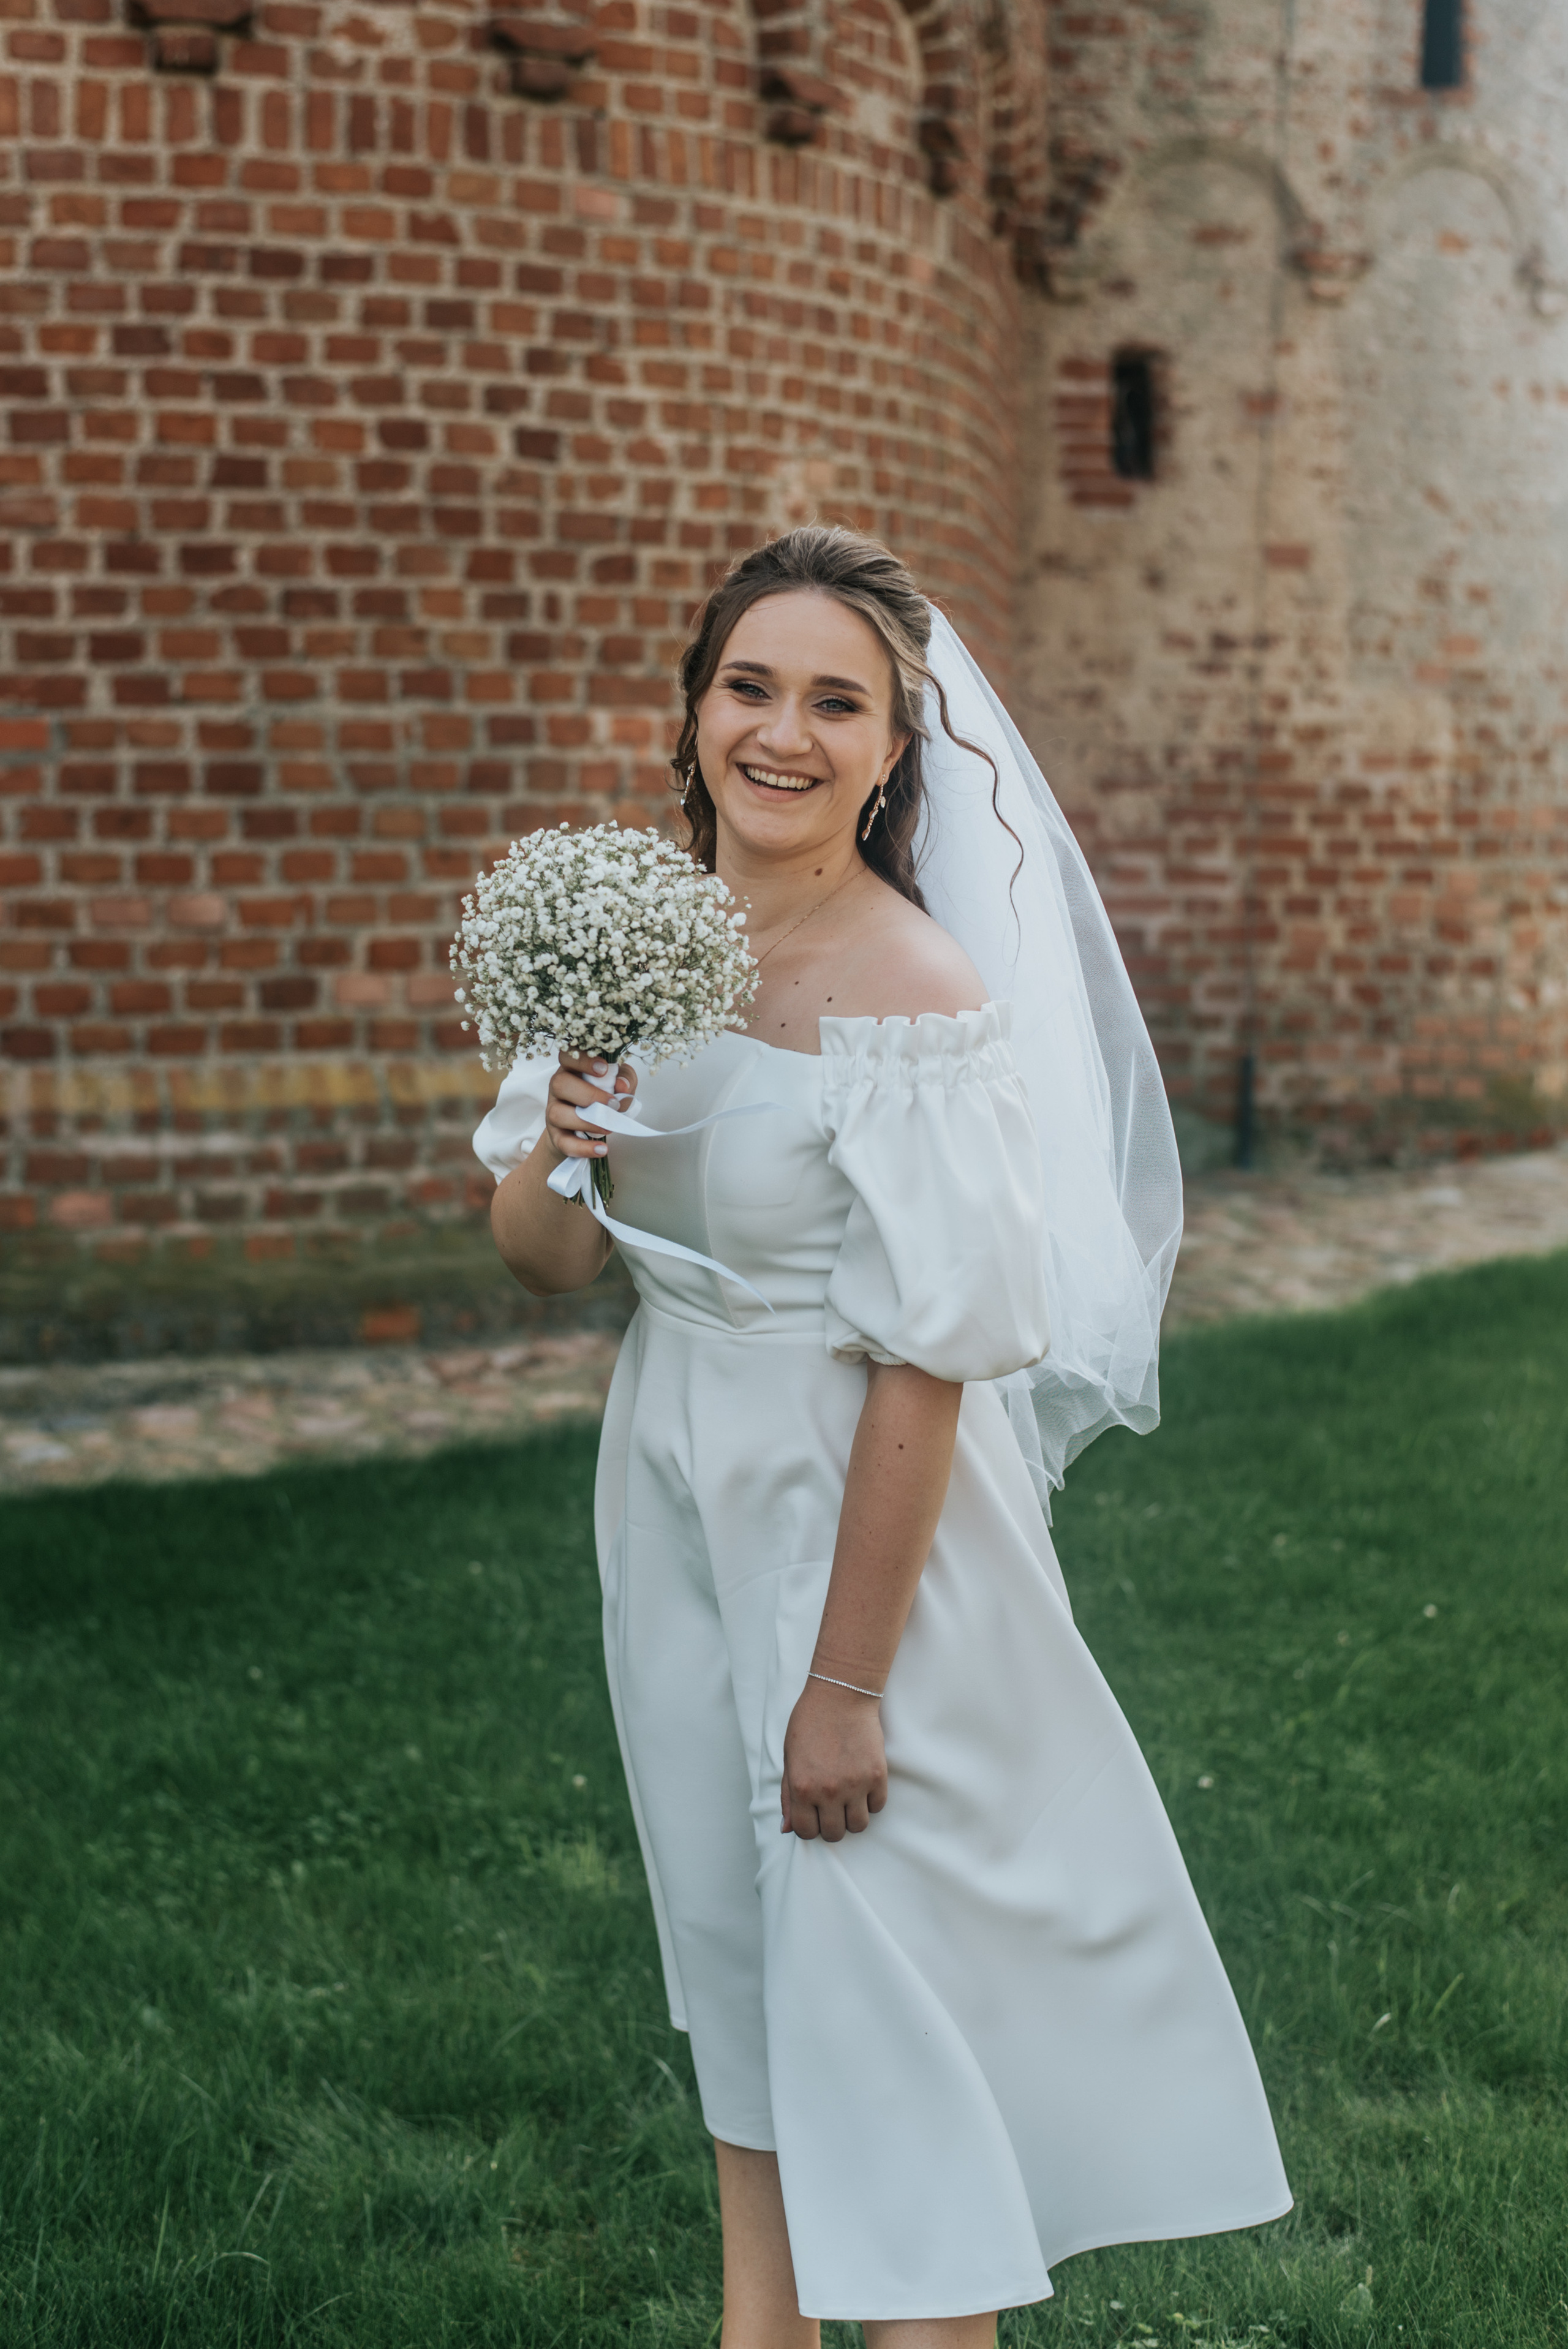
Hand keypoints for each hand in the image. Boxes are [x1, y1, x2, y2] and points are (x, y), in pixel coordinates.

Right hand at [544, 1052, 636, 1165]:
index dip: (582, 1059)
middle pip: (559, 1083)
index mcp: (572, 1069)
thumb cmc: (603, 1100)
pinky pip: (564, 1142)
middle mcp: (558, 1088)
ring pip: (557, 1114)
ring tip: (609, 1127)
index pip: (567, 1054)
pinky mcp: (556, 1136)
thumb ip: (625, 1078)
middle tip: (613, 1104)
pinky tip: (602, 1149)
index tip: (603, 1069)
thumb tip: (623, 1085)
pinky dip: (583, 1147)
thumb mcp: (619, 1084)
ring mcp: (554, 1112)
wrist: (585, 1131)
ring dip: (586, 1121)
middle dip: (588, 1094)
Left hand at [780, 1677, 887, 1842]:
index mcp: (801, 1787)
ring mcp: (854, 1785)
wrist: (840, 1696)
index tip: (813, 1816)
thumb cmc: (810, 1723)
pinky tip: (863, 1784)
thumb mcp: (790, 1757)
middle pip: (834, 1834)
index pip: (805, 1831)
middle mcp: (827, 1792)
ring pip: (859, 1825)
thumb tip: (786, 1828)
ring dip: (853, 1817)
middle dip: (831, 1825)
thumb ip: (787, 1795)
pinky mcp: (877, 1776)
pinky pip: (878, 1806)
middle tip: (832, 1808)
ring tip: (849, 1799)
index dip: (809, 1827)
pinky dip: (871, 1801)